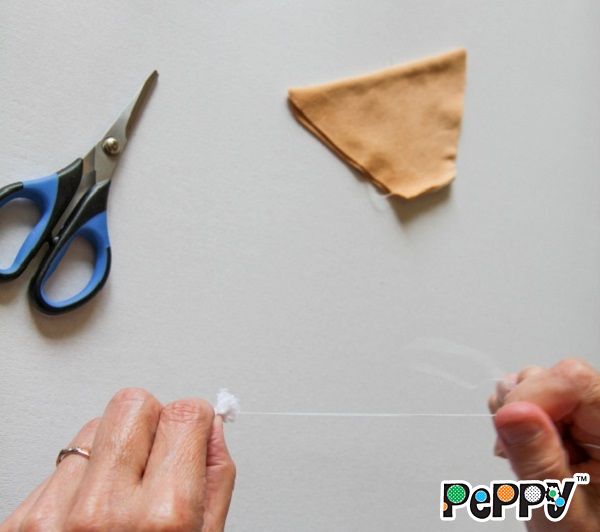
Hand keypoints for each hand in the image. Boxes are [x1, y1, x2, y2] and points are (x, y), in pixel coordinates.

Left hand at [1, 388, 234, 530]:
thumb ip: (215, 479)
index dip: (194, 419)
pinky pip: (62, 464)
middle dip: (153, 419)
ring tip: (120, 491)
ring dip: (113, 449)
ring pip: (93, 427)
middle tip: (156, 453)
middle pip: (132, 403)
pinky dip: (81, 477)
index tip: (192, 430)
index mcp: (162, 520)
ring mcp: (52, 518)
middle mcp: (102, 514)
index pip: (183, 414)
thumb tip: (210, 429)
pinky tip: (91, 511)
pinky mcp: (20, 524)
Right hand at [489, 359, 599, 530]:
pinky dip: (516, 417)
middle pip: (553, 376)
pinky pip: (532, 394)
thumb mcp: (558, 507)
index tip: (513, 428)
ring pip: (538, 381)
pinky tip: (527, 447)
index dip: (534, 396)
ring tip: (526, 455)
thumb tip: (512, 411)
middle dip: (520, 407)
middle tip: (519, 450)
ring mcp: (588, 416)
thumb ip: (536, 458)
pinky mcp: (571, 417)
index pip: (573, 380)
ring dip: (515, 414)